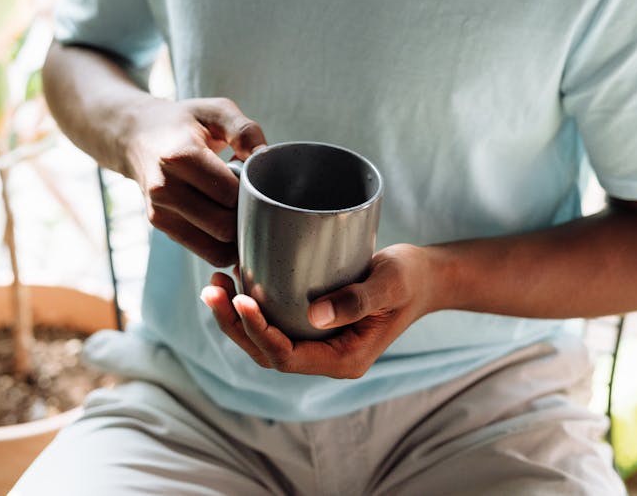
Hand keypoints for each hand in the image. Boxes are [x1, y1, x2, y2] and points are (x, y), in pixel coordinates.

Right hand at [128, 96, 265, 266]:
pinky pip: (205, 252)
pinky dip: (225, 246)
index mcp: (180, 156)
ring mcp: (159, 211)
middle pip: (223, 226)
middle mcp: (165, 188)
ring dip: (238, 235)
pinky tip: (230, 221)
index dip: (252, 189)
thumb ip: (245, 131)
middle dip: (247, 215)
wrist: (136, 134)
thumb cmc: (184, 121)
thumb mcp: (216, 111)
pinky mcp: (161, 226)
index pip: (230, 194)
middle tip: (254, 196)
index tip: (257, 177)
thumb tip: (265, 160)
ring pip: (216, 247)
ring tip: (241, 208)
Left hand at [201, 244, 432, 377]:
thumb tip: (316, 315)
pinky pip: (275, 321)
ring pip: (266, 338)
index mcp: (344, 359)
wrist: (424, 277)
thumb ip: (357, 300)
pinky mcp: (313, 320)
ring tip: (214, 283)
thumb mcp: (390, 284)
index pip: (289, 357)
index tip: (242, 300)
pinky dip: (252, 303)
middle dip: (235, 324)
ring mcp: (318, 340)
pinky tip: (237, 276)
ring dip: (235, 315)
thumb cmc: (410, 278)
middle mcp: (326, 356)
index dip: (260, 333)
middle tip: (212, 289)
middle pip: (268, 352)